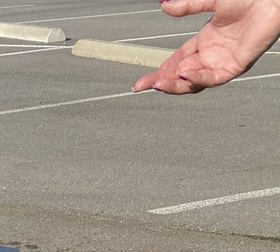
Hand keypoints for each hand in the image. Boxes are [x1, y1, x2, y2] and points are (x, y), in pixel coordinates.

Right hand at [134, 0, 279, 94]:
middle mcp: (211, 55)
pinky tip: (185, 73)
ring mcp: (222, 63)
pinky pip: (212, 79)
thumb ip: (188, 5)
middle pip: (180, 76)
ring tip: (160, 83)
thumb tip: (164, 5)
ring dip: (176, 84)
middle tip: (143, 86)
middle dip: (161, 82)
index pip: (176, 62)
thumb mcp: (210, 0)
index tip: (142, 81)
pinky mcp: (235, 67)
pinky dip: (198, 78)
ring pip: (193, 82)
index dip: (159, 71)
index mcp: (205, 41)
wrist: (272, 0)